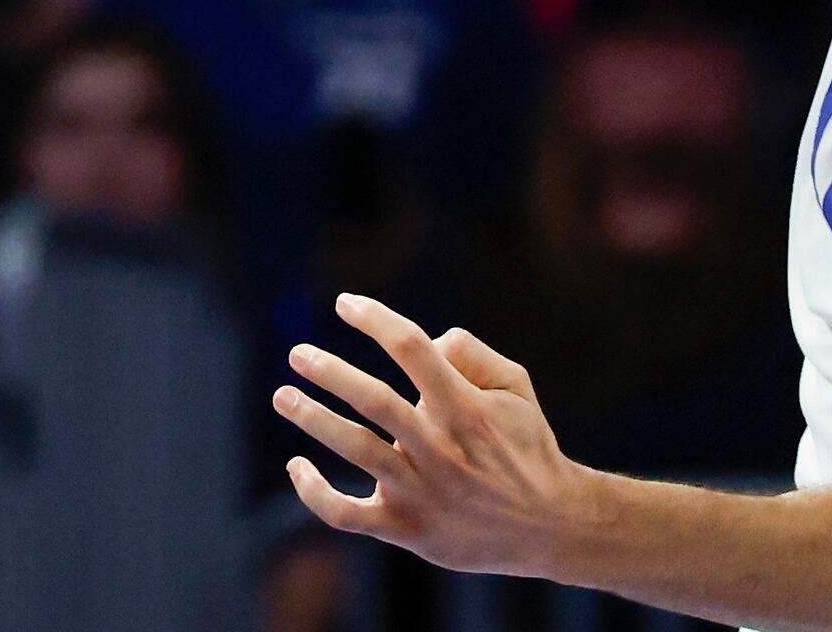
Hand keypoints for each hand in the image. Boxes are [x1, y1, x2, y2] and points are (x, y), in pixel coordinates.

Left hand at [277, 295, 583, 578]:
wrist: (548, 524)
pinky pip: (346, 513)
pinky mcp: (405, 527)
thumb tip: (426, 342)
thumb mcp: (517, 387)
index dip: (374, 319)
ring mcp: (420, 490)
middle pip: (373, 399)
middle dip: (329, 372)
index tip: (345, 304)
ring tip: (284, 395)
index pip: (412, 348)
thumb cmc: (527, 447)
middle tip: (296, 354)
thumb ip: (471, 354)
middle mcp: (440, 447)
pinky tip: (297, 466)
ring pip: (355, 449)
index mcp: (466, 407)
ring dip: (313, 418)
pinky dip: (314, 491)